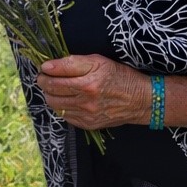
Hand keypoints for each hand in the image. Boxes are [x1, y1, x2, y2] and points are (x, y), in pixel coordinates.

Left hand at [36, 54, 151, 129]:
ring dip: (51, 95)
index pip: (54, 77)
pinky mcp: (88, 125)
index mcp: (88, 83)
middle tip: (47, 78)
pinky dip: (62, 107)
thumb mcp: (99, 61)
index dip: (44, 71)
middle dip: (44, 83)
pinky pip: (65, 116)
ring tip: (57, 89)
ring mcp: (87, 115)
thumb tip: (47, 66)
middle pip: (51, 92)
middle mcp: (86, 101)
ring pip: (55, 106)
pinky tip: (69, 100)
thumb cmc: (120, 77)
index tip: (44, 68)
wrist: (142, 100)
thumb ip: (72, 62)